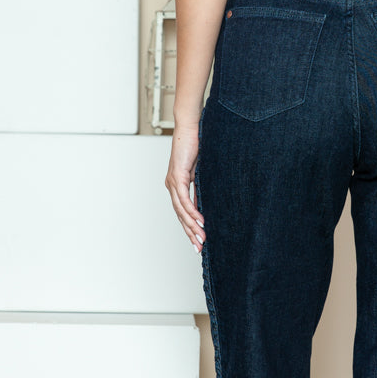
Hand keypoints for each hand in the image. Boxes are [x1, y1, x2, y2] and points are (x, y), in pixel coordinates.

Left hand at [165, 118, 204, 251]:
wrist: (190, 128)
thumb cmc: (196, 146)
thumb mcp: (200, 172)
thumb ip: (200, 188)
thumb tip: (205, 204)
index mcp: (176, 186)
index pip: (182, 212)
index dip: (189, 228)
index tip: (198, 242)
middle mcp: (172, 186)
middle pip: (180, 216)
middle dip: (190, 233)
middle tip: (198, 248)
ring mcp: (173, 182)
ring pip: (181, 211)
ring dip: (192, 226)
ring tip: (201, 238)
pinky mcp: (177, 176)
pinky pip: (184, 198)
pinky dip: (191, 211)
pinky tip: (200, 220)